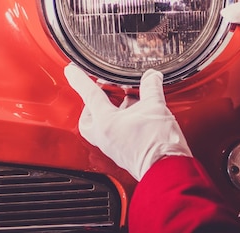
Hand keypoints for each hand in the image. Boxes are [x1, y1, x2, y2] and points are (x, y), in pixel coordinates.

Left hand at [64, 63, 191, 180]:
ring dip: (111, 111)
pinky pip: (114, 133)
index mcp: (106, 122)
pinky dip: (121, 121)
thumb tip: (152, 76)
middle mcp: (105, 136)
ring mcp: (113, 146)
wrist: (167, 169)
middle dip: (93, 102)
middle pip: (89, 115)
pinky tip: (136, 116)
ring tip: (125, 101)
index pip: (90, 95)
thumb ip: (151, 87)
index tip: (71, 70)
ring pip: (102, 124)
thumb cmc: (158, 144)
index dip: (80, 79)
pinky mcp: (123, 153)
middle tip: (102, 91)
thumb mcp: (155, 106)